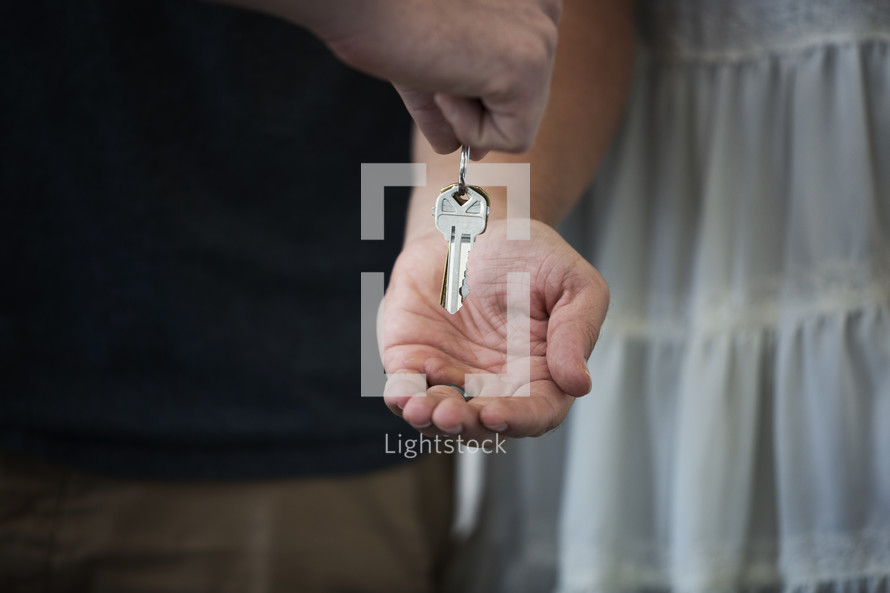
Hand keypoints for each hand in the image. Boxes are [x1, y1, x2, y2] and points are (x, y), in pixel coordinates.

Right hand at [318, 0, 560, 154]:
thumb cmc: (387, 18)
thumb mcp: (431, 63)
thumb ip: (450, 101)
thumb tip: (452, 148)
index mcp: (528, 0)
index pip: (519, 77)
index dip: (479, 90)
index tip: (446, 72)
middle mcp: (546, 13)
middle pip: (523, 104)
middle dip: (474, 104)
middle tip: (435, 66)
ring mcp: (543, 40)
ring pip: (518, 125)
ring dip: (465, 114)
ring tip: (439, 67)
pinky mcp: (529, 68)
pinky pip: (512, 140)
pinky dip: (467, 127)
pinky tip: (446, 79)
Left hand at [382, 220, 607, 440]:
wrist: (471, 223)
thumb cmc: (527, 254)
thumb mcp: (572, 282)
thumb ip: (578, 330)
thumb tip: (577, 384)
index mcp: (540, 373)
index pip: (536, 412)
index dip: (518, 420)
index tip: (497, 415)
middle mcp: (495, 384)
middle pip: (484, 424)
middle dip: (467, 425)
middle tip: (453, 414)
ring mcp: (452, 375)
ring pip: (441, 415)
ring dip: (431, 419)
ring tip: (422, 409)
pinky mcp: (412, 359)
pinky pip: (405, 388)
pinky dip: (401, 397)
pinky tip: (402, 395)